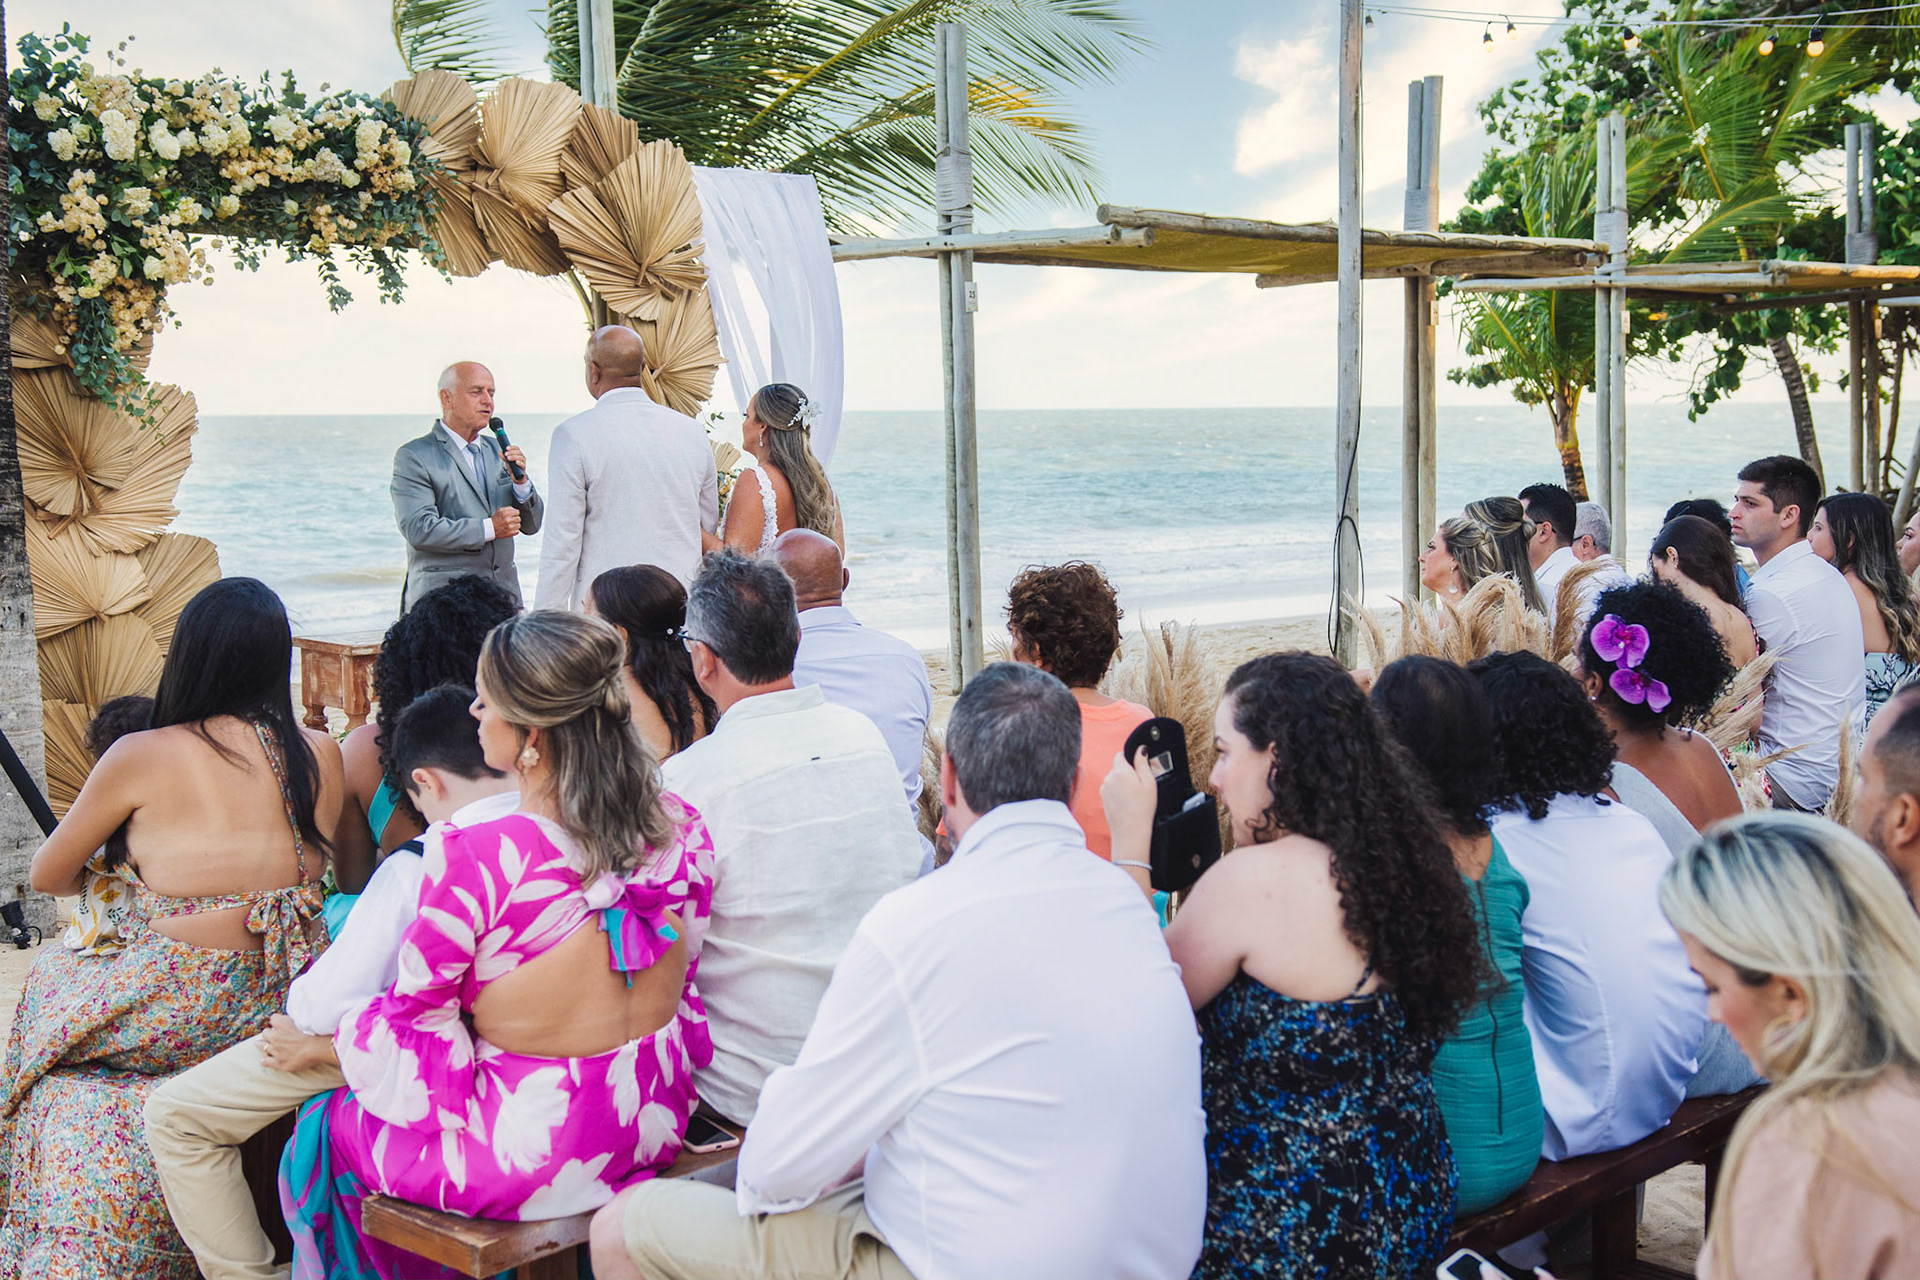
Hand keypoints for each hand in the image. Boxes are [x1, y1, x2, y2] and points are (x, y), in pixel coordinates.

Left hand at [258, 1013, 337, 1073]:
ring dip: (262, 1044)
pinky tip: (265, 1059)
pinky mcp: (278, 1062)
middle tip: (274, 1035)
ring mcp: (275, 1050)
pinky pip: (265, 1061)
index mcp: (281, 1024)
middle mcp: (275, 1036)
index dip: (278, 1020)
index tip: (281, 1023)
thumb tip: (289, 1020)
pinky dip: (265, 1060)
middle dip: (269, 1033)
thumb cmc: (313, 1033)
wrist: (314, 1049)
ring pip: (262, 1046)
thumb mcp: (303, 1020)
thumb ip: (293, 1020)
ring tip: (262, 1044)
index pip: (274, 1018)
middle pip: (265, 1032)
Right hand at [491, 506, 521, 537]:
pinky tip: (511, 529)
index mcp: (505, 513)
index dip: (515, 514)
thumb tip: (514, 509)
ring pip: (518, 525)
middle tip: (511, 521)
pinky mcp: (510, 533)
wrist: (490, 529)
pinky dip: (515, 531)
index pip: (517, 512)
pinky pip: (517, 531)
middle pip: (518, 518)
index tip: (513, 515)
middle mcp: (508, 520)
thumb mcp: (499, 511)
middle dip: (515, 519)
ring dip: (515, 525)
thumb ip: (508, 508)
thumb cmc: (494, 520)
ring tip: (510, 525)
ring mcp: (510, 527)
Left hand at [500, 444, 526, 476]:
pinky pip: (523, 464)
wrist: (515, 476)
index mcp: (518, 454)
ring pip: (521, 457)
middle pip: (518, 452)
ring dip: (514, 457)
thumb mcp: (507, 461)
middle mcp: (521, 457)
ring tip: (508, 458)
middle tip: (505, 454)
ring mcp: (523, 462)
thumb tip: (500, 452)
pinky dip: (519, 463)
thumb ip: (504, 457)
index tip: (506, 448)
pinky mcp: (523, 468)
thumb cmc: (512, 467)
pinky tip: (516, 462)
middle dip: (511, 452)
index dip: (512, 447)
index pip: (516, 448)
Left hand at [1101, 747, 1159, 865]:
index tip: (1138, 769)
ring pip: (1114, 779)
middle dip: (1127, 773)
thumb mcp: (1149, 782)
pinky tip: (1127, 802)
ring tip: (1133, 797)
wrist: (1130, 830)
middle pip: (1118, 768)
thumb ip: (1142, 762)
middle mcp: (1109, 778)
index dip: (1130, 759)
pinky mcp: (1103, 798)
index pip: (1120, 754)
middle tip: (1139, 786)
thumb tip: (1140, 749)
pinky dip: (1118, 793)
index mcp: (1120, 771)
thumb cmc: (1142, 808)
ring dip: (1122, 783)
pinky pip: (1111, 789)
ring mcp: (1104, 788)